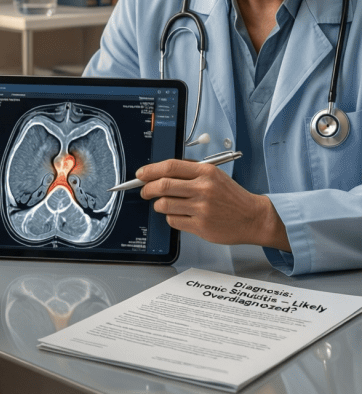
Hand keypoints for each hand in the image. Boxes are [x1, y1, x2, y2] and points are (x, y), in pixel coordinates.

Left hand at [137, 158, 289, 250]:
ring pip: (164, 204)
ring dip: (158, 204)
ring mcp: (201, 209)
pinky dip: (170, 217)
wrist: (253, 217)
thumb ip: (190, 172)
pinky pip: (173, 220)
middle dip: (147, 188)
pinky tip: (177, 214)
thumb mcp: (215, 175)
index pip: (170, 167)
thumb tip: (161, 172)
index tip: (141, 174)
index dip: (150, 170)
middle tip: (144, 191)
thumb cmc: (232, 197)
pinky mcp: (200, 226)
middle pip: (163, 185)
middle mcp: (203, 189)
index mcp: (206, 172)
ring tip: (162, 204)